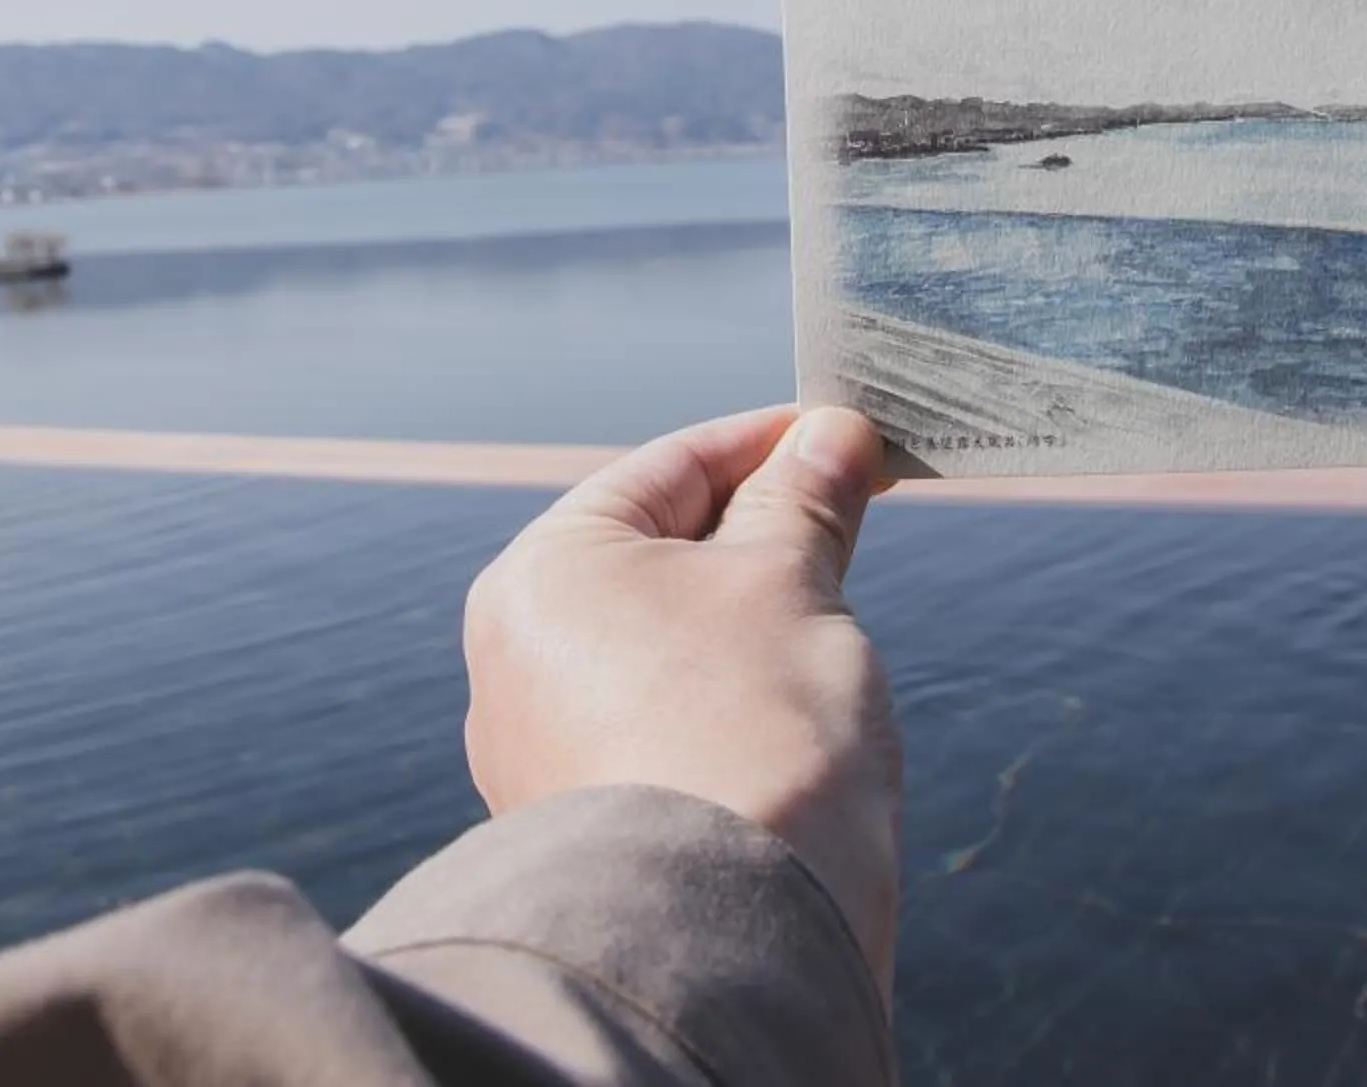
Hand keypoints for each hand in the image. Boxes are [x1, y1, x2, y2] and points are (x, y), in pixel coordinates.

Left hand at [461, 403, 901, 992]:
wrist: (731, 932)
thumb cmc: (753, 731)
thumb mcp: (791, 582)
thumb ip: (805, 500)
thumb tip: (831, 435)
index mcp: (540, 573)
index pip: (668, 469)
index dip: (768, 444)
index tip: (845, 435)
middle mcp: (514, 657)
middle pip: (656, 555)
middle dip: (759, 533)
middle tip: (852, 511)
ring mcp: (539, 748)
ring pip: (659, 643)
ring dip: (745, 620)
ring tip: (829, 620)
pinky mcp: (584, 820)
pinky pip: (657, 722)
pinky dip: (723, 698)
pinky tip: (787, 714)